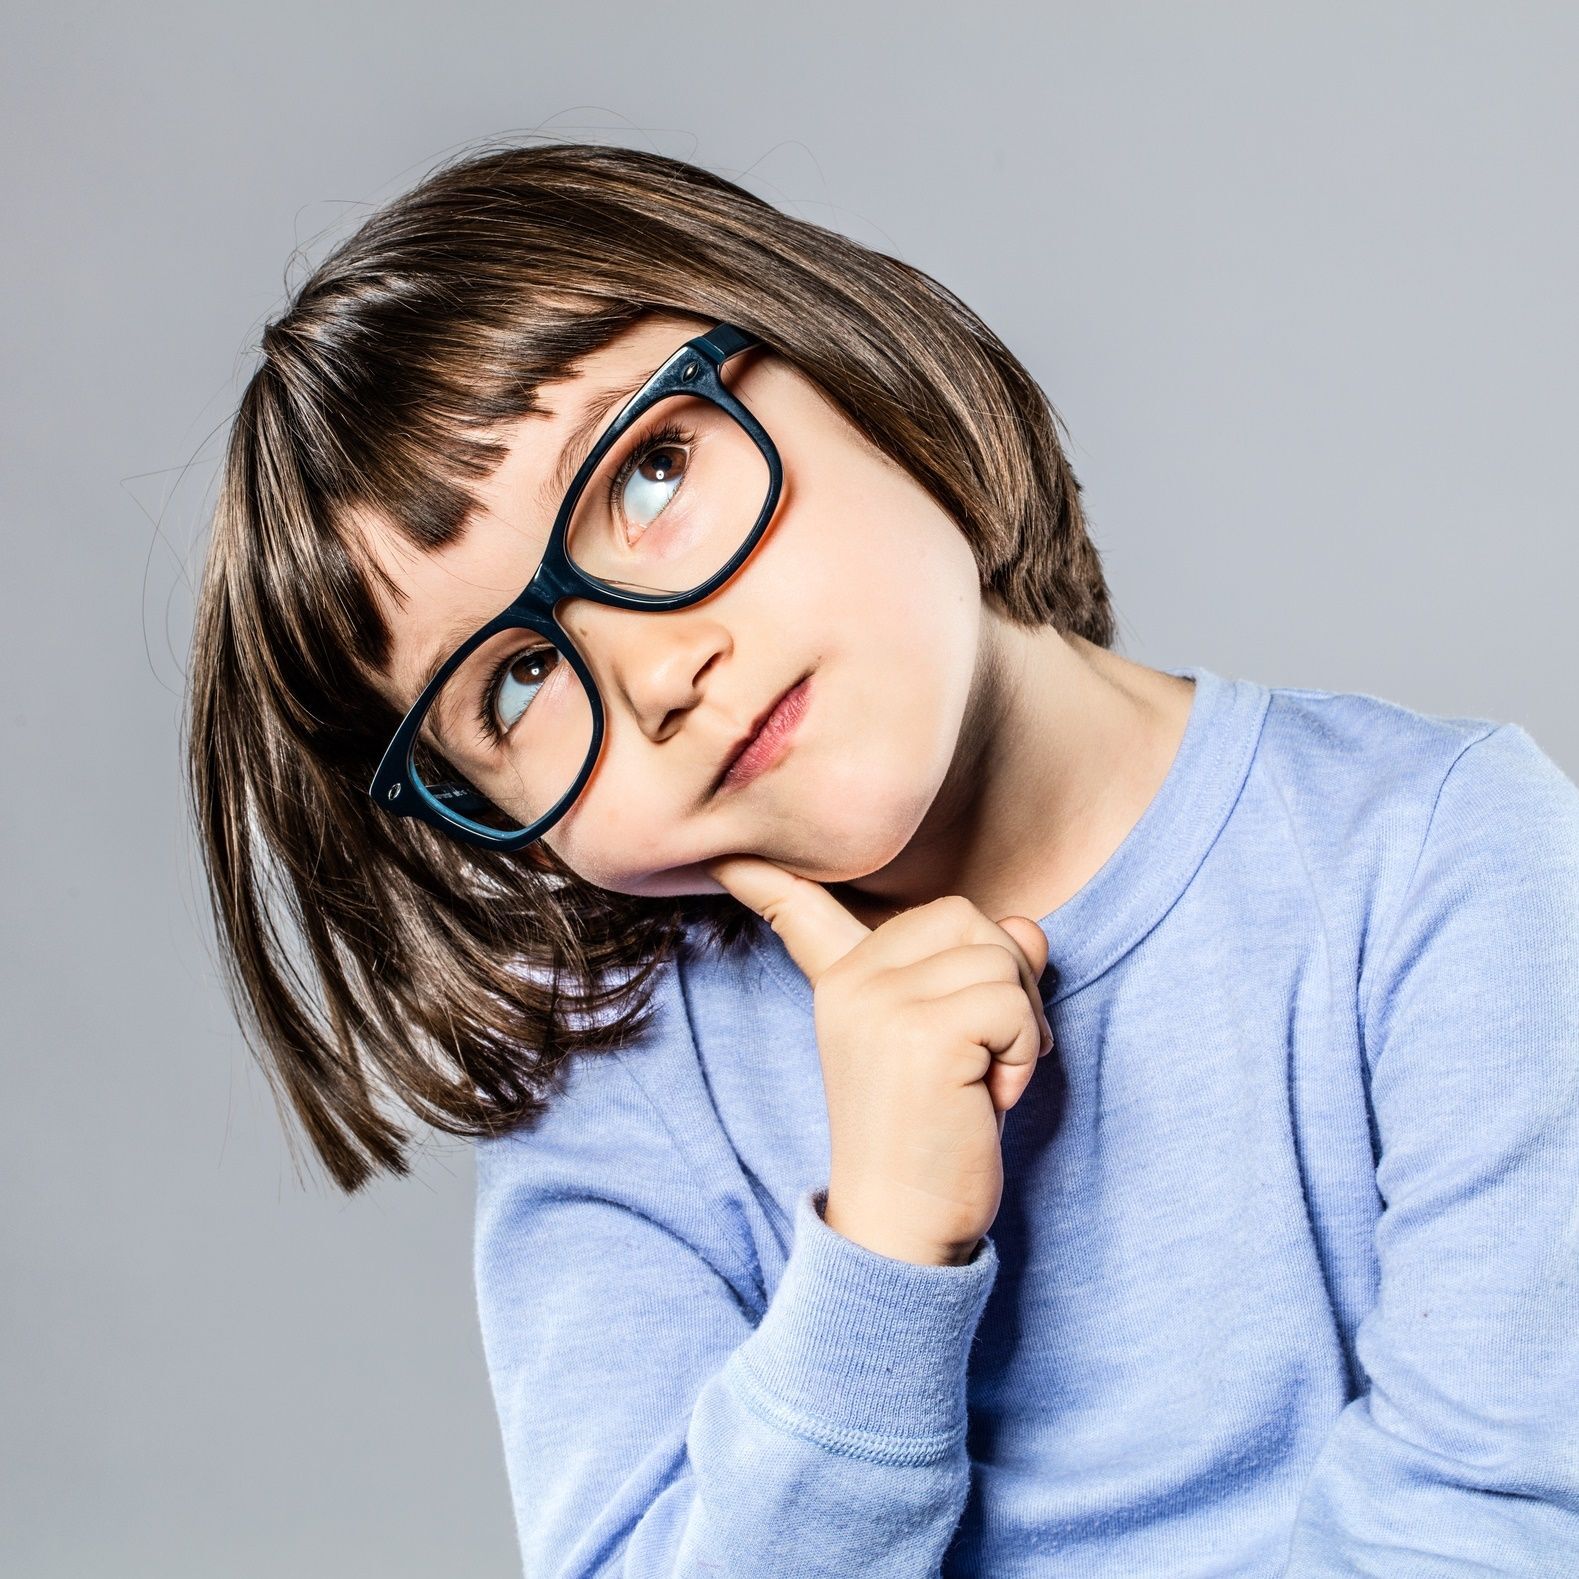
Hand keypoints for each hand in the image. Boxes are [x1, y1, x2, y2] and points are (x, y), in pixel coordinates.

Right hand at [706, 856, 1053, 1267]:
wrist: (903, 1229)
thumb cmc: (932, 1140)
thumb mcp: (954, 1045)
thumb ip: (976, 975)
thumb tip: (1026, 927)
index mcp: (842, 984)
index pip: (801, 913)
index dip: (768, 879)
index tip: (728, 856)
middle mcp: (852, 982)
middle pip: (966, 918)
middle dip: (1004, 980)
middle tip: (985, 1054)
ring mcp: (881, 1002)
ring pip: (1000, 956)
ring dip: (1021, 1023)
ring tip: (985, 1080)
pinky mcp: (922, 1032)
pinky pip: (1011, 1001)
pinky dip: (1023, 1050)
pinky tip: (989, 1095)